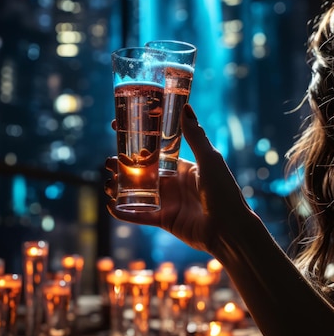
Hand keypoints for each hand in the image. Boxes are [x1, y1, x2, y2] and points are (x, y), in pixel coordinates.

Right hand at [104, 104, 251, 258]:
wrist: (229, 228)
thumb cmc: (224, 191)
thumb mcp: (209, 160)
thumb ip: (195, 136)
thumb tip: (185, 107)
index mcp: (183, 167)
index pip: (155, 151)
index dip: (138, 142)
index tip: (119, 131)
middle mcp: (174, 183)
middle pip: (142, 172)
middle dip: (123, 167)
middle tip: (107, 162)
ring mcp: (168, 202)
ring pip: (138, 192)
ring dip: (120, 188)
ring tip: (107, 184)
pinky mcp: (165, 220)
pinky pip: (141, 215)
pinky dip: (125, 212)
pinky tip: (111, 206)